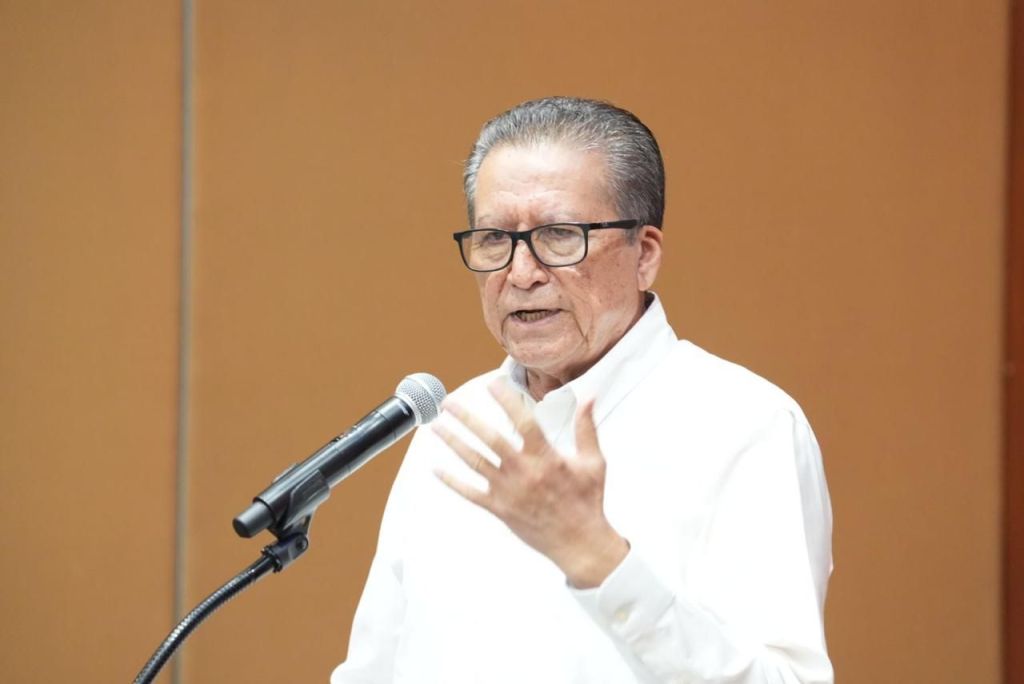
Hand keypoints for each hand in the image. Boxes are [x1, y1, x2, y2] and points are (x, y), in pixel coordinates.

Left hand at [432, 379, 627, 587]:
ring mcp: (509, 491)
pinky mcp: (500, 509)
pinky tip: (436, 469)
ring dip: (454, 443)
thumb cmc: (587, 502)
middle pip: (489, 439)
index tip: (492, 384)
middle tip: (449, 403)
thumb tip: (589, 398)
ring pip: (475, 462)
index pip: (523, 421)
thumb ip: (586, 428)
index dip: (506, 401)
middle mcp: (523, 472)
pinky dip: (452, 481)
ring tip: (436, 426)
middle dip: (467, 419)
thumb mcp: (593, 462)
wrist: (579, 543)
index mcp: (546, 458)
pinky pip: (471, 493)